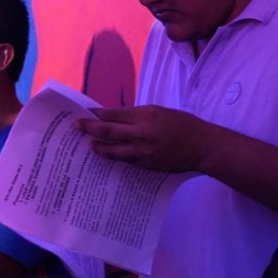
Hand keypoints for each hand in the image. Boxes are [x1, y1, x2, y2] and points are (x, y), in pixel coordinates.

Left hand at [79, 106, 213, 172]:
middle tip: (76, 127)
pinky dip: (114, 156)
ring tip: (89, 144)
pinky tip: (107, 154)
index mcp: (146, 117)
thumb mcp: (160, 112)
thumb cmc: (183, 125)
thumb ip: (137, 115)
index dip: (97, 114)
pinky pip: (125, 161)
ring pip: (113, 151)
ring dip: (98, 147)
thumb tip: (115, 117)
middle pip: (108, 132)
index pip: (115, 115)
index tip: (85, 113)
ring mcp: (143, 153)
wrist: (201, 147)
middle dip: (90, 129)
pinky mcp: (146, 166)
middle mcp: (142, 135)